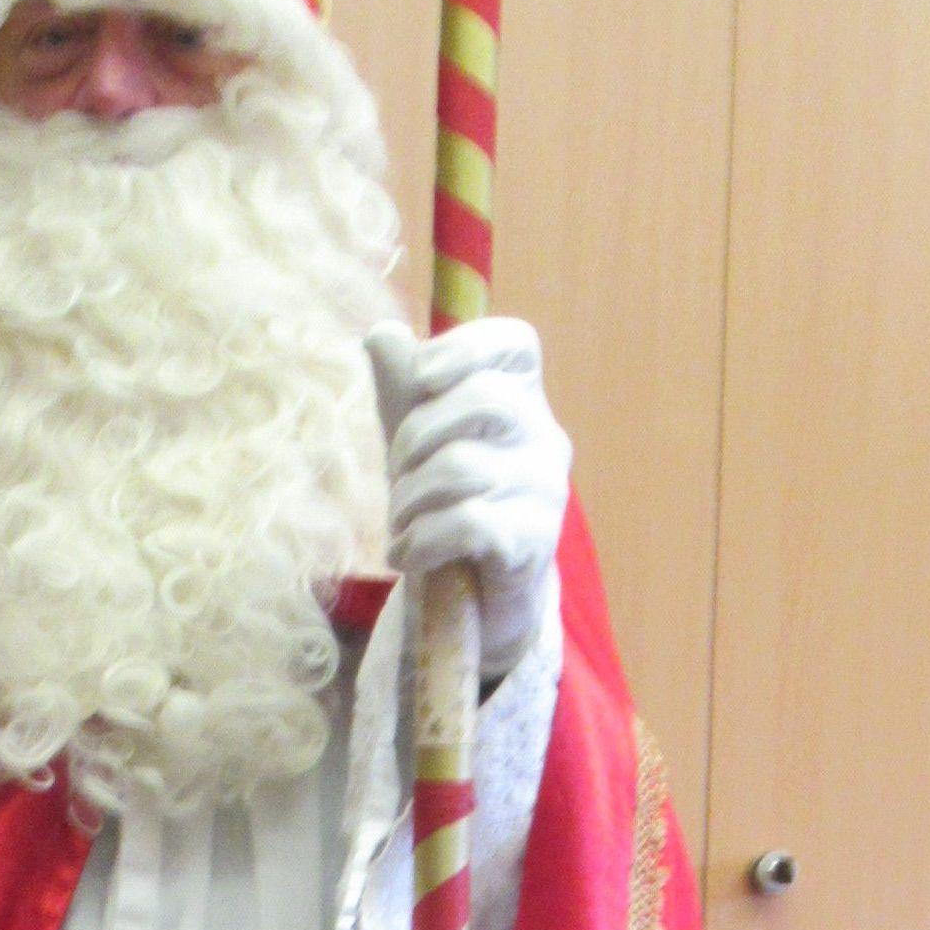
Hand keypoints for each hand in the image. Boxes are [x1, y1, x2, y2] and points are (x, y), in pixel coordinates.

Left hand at [364, 317, 570, 678]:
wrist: (476, 594)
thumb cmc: (446, 500)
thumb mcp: (416, 440)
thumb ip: (401, 388)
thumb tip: (383, 335)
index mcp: (520, 397)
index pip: (517, 343)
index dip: (467, 347)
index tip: (421, 378)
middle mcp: (545, 436)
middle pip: (486, 399)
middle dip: (416, 434)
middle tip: (396, 472)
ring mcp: (546, 489)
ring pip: (462, 466)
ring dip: (408, 500)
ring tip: (400, 524)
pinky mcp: (535, 540)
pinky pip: (467, 523)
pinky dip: (420, 540)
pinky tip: (407, 554)